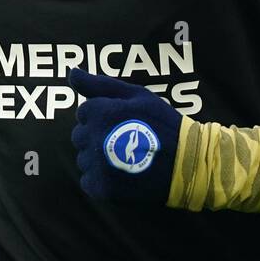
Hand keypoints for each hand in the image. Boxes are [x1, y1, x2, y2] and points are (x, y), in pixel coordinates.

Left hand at [68, 67, 182, 205]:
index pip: (83, 112)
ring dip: (98, 158)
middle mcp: (94, 138)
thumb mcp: (136, 95)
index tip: (124, 123)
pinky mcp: (101, 188)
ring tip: (126, 158)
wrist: (187, 163)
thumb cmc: (162, 123)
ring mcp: (97, 165)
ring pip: (83, 159)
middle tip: (126, 141)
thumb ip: (100, 84)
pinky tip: (122, 174)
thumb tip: (72, 72)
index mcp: (101, 112)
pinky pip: (87, 181)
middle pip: (79, 136)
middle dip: (97, 136)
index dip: (104, 116)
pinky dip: (101, 180)